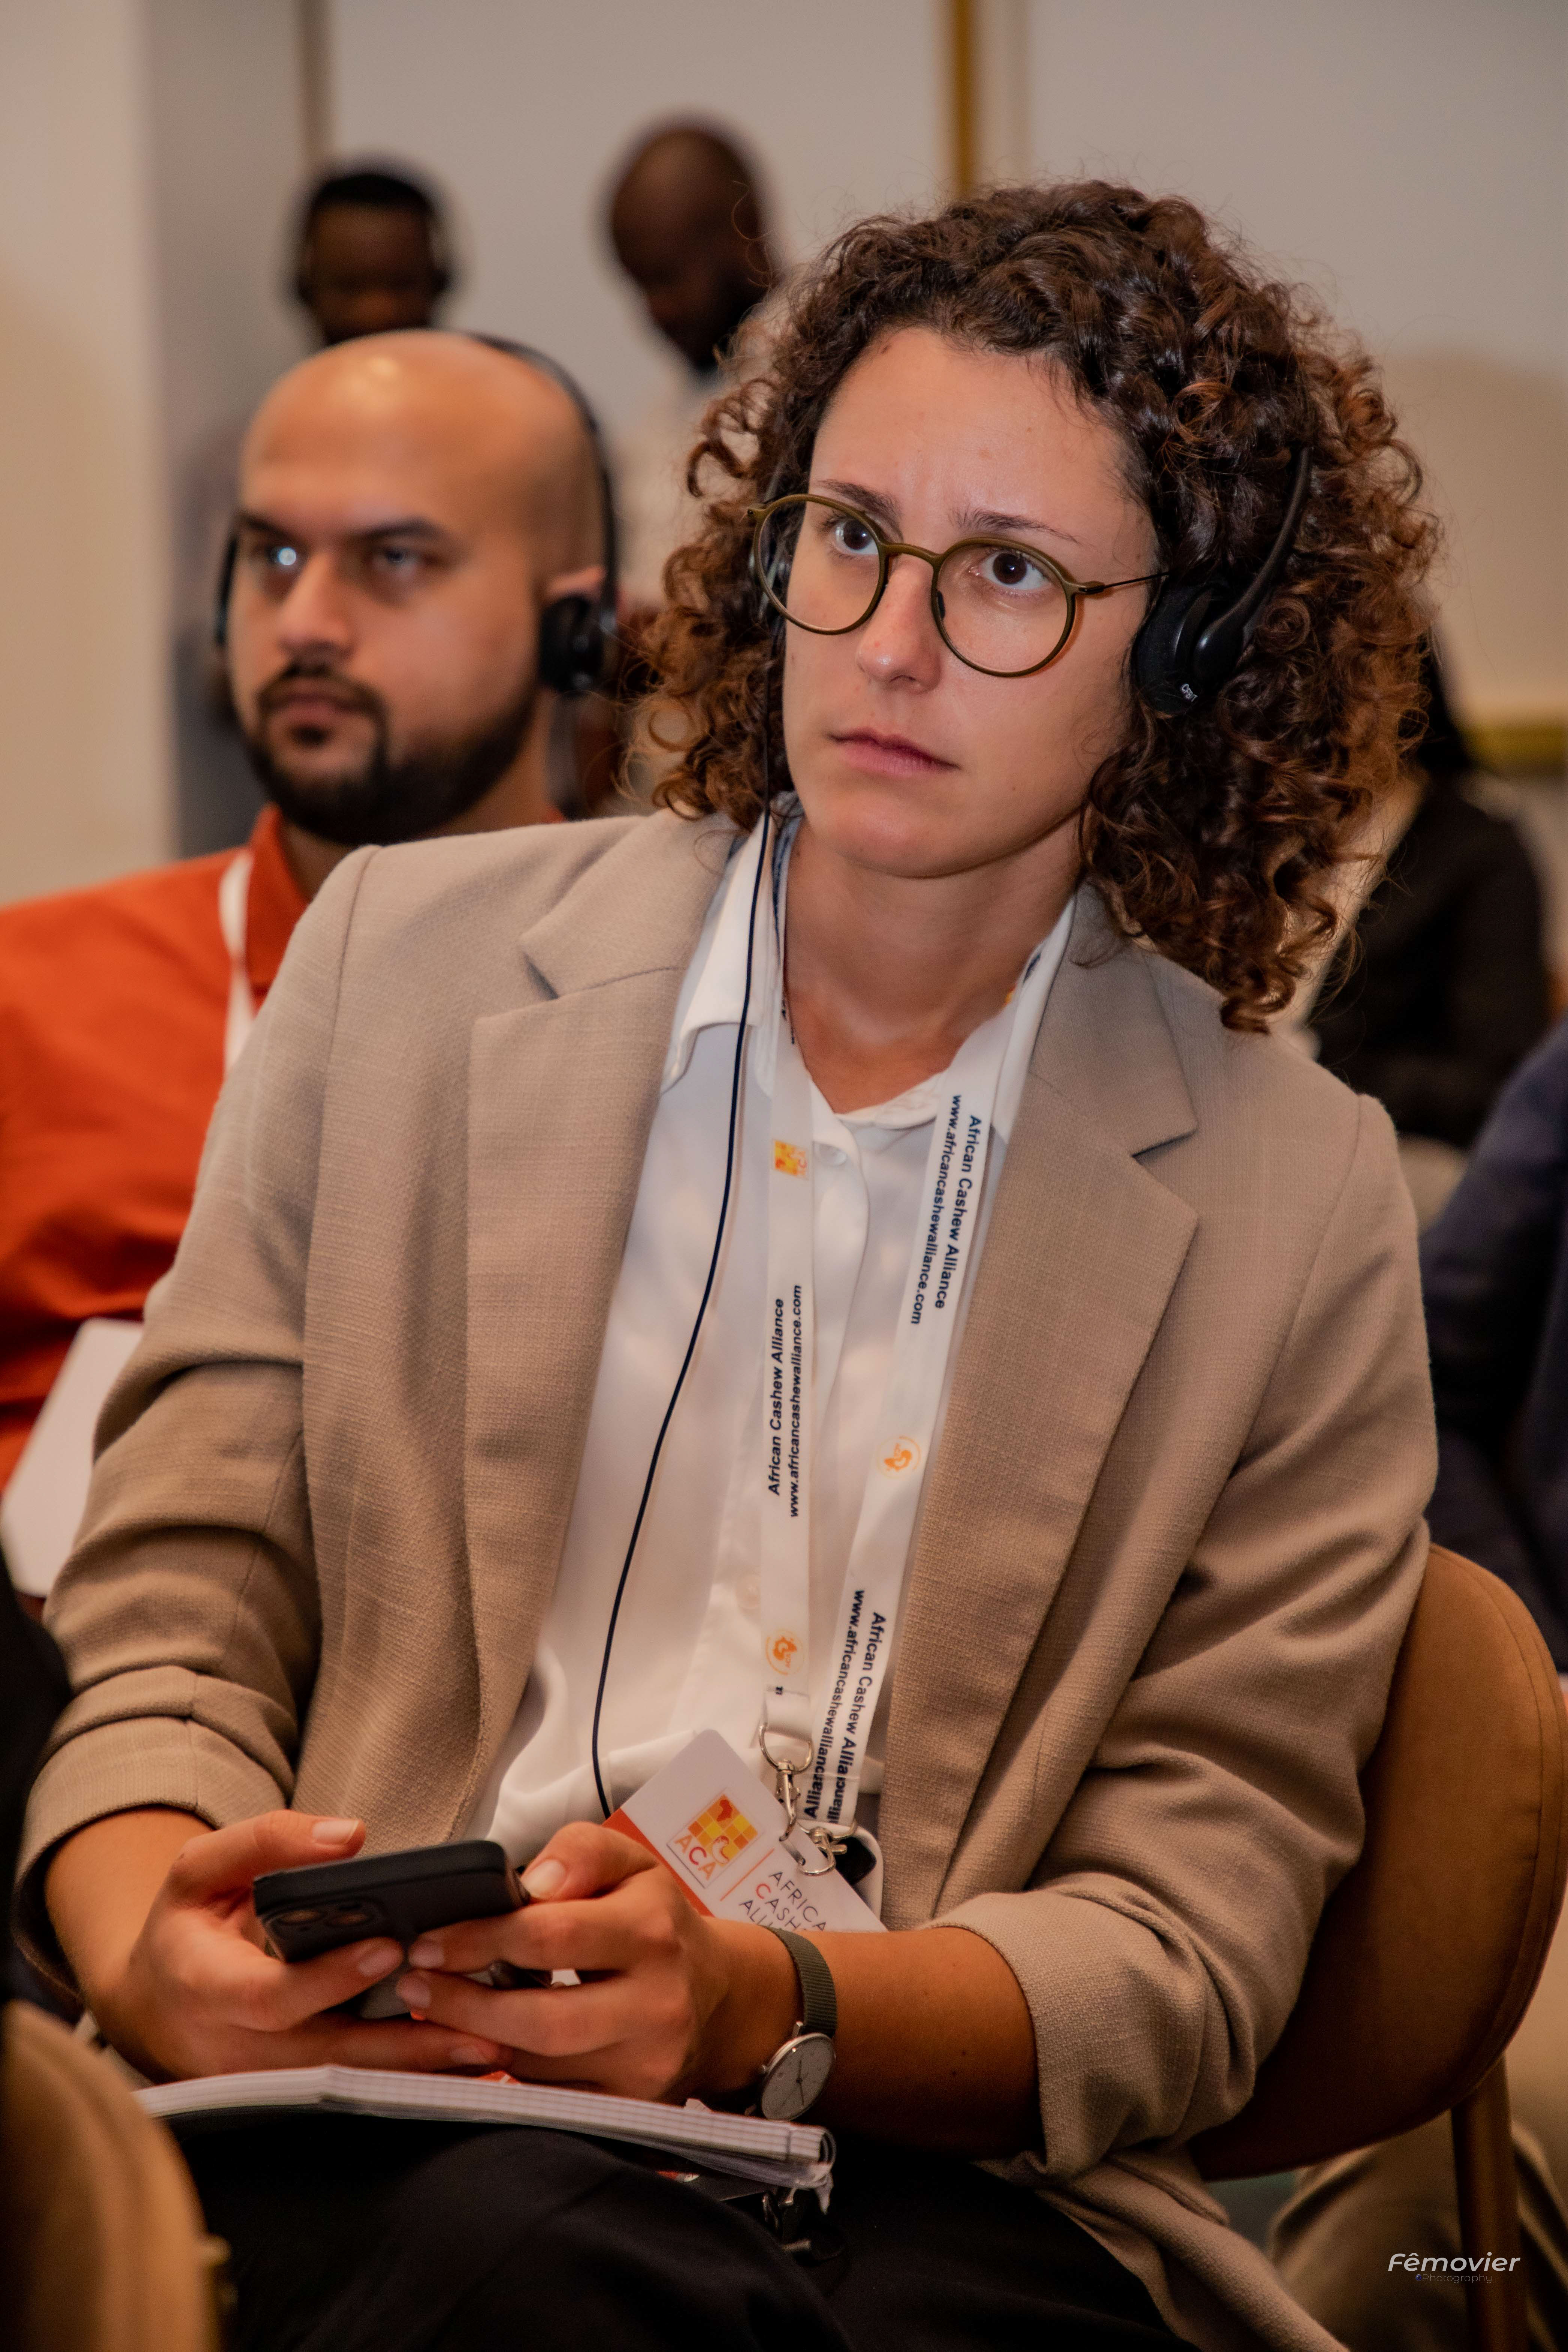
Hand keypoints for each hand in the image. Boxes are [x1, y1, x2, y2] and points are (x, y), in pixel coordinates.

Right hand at [87, 1811, 506, 2083]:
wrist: (153, 2005)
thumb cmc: (184, 1926)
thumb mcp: (201, 1870)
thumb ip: (267, 1841)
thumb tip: (349, 1835)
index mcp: (209, 1988)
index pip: (273, 1997)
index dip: (330, 1978)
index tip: (388, 1948)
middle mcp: (237, 2049)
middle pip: (326, 2056)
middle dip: (402, 2045)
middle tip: (476, 2028)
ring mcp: (264, 2082)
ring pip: (348, 2082)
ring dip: (418, 2071)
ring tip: (489, 2053)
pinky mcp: (289, 2093)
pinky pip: (351, 2089)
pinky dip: (407, 2080)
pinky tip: (464, 2067)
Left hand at [392, 1822, 796, 2104]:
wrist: (720, 1998)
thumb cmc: (657, 1923)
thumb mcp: (630, 1863)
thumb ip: (580, 1852)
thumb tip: (532, 1884)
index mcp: (651, 1932)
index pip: (549, 1937)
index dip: (479, 1940)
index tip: (429, 1943)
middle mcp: (655, 2005)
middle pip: (540, 2021)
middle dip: (464, 2006)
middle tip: (415, 1989)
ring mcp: (645, 2066)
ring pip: (539, 2068)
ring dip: (476, 2043)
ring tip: (436, 2014)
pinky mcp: (632, 2107)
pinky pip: (552, 2101)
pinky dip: (508, 2075)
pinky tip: (479, 2048)